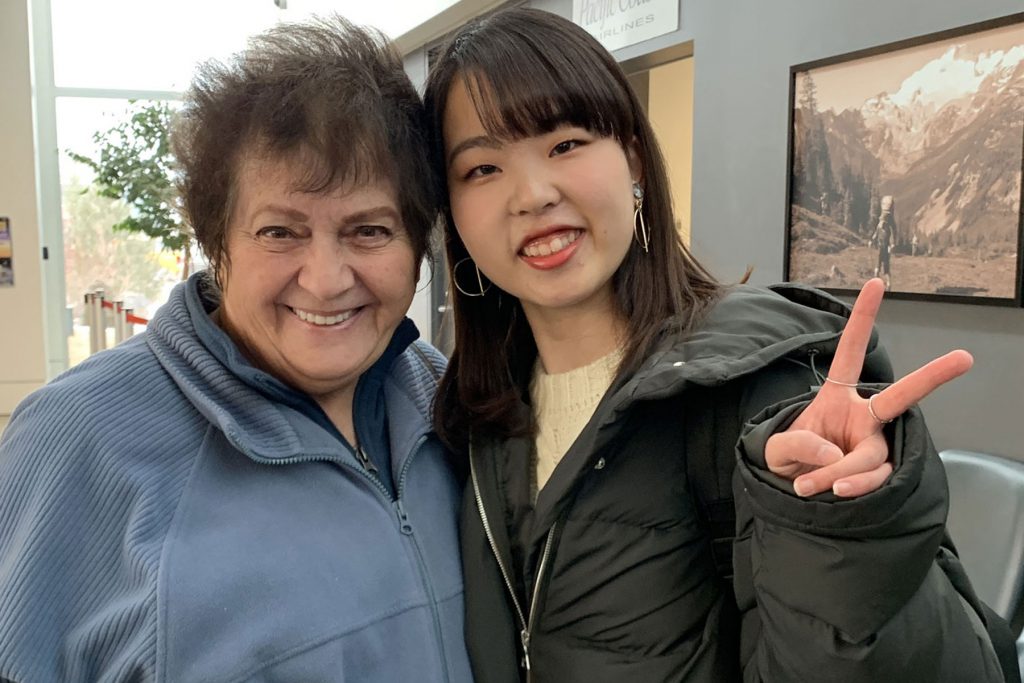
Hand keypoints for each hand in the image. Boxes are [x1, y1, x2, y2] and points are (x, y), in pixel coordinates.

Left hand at [764, 278, 972, 497]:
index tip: (877, 283)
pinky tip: (835, 492)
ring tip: (816, 486)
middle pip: (901, 396)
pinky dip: (853, 487)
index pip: (850, 353)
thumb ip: (797, 444)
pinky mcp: (877, 472)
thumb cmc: (786, 460)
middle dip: (932, 376)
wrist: (791, 493)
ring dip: (843, 473)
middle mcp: (863, 416)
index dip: (863, 320)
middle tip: (964, 358)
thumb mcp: (775, 448)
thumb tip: (834, 453)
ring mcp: (873, 444)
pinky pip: (874, 478)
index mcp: (837, 396)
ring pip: (872, 456)